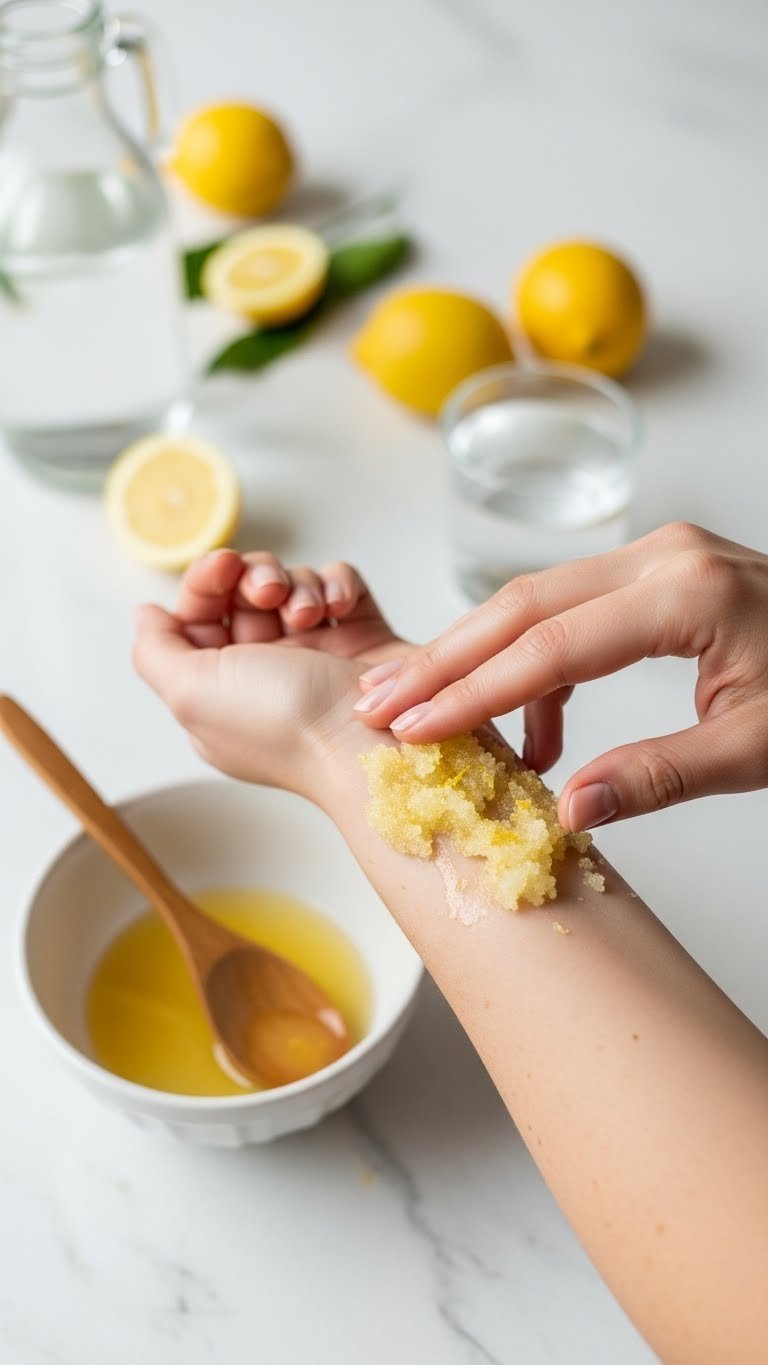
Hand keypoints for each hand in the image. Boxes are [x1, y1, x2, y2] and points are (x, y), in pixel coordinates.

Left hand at [133, 549, 405, 797]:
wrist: (371, 743)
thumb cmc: (285, 727)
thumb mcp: (191, 692)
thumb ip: (155, 651)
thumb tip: (146, 616)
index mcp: (220, 689)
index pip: (200, 615)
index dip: (206, 584)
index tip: (223, 569)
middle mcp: (266, 672)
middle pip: (244, 592)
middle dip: (254, 578)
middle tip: (269, 593)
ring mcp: (316, 654)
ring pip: (293, 584)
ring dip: (299, 586)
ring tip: (311, 614)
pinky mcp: (360, 638)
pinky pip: (339, 586)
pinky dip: (337, 586)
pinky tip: (339, 608)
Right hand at [353, 522, 767, 829]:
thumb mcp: (759, 747)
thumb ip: (659, 775)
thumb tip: (565, 811)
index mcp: (685, 594)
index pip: (551, 645)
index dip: (473, 691)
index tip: (412, 728)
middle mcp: (662, 558)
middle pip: (523, 604)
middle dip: (445, 658)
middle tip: (377, 703)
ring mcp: (660, 557)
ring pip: (537, 599)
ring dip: (476, 654)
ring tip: (418, 706)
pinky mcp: (660, 574)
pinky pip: (573, 610)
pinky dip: (539, 665)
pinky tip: (535, 730)